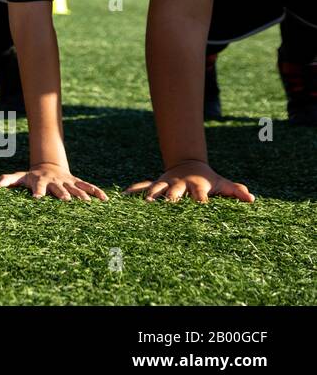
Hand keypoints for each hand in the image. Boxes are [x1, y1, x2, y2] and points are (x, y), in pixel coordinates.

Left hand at [0, 162, 107, 200]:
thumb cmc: (32, 176)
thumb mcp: (19, 177)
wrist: (48, 166)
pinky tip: (105, 199)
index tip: (37, 198)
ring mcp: (67, 181)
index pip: (37, 186)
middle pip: (58, 188)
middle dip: (62, 194)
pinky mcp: (77, 182)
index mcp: (40, 180)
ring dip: (81, 194)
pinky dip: (97, 192)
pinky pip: (88, 186)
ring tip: (87, 202)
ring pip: (75, 187)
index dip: (37, 192)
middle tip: (66, 201)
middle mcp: (55, 181)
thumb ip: (8, 180)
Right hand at [124, 160, 253, 203]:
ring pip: (156, 189)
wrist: (188, 164)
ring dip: (150, 196)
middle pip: (174, 193)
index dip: (200, 202)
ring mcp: (165, 183)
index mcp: (197, 187)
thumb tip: (252, 199)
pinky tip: (122, 195)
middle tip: (166, 208)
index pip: (200, 196)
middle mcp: (179, 185)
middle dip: (170, 200)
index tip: (199, 210)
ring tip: (144, 204)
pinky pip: (141, 186)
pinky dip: (132, 190)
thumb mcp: (222, 183)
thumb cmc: (208, 180)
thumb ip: (236, 191)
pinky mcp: (155, 183)